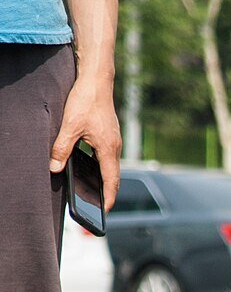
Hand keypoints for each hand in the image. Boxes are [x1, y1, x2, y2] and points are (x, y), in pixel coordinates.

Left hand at [49, 76, 121, 211]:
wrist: (97, 81)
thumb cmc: (86, 101)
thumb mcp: (70, 126)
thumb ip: (62, 149)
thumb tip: (53, 168)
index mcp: (108, 149)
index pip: (111, 181)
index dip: (109, 198)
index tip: (106, 211)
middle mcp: (115, 147)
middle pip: (114, 176)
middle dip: (108, 192)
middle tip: (101, 206)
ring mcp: (114, 140)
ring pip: (111, 166)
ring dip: (106, 179)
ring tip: (96, 189)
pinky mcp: (110, 134)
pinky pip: (108, 156)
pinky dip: (103, 166)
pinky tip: (92, 164)